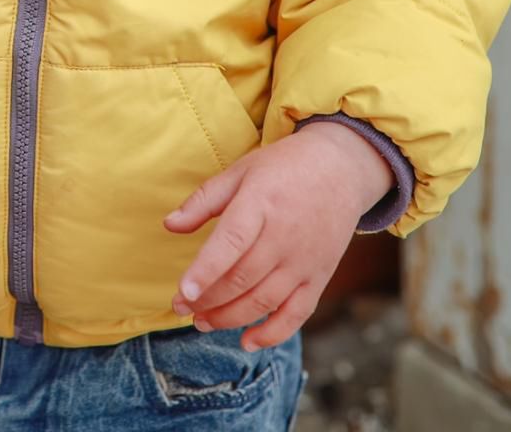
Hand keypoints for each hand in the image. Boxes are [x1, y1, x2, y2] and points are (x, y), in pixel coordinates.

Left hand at [164, 121, 394, 350]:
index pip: (231, 243)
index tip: (182, 293)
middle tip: (181, 308)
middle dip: (207, 300)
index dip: (206, 271)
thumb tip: (169, 225)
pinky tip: (247, 342)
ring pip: (265, 300)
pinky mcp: (320, 276)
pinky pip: (297, 313)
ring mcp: (305, 260)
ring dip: (230, 318)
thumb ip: (203, 201)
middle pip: (243, 278)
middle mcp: (285, 236)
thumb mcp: (241, 171)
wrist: (340, 169)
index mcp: (261, 203)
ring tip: (202, 322)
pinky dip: (273, 333)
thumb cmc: (283, 168)